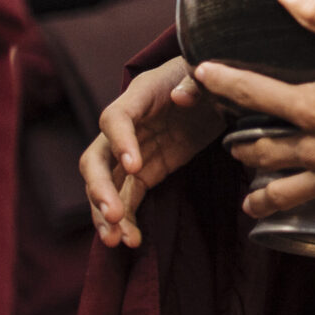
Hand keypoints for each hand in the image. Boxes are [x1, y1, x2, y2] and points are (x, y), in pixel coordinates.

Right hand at [81, 55, 222, 249]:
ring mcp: (133, 151)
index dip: (119, 142)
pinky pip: (129, 197)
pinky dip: (127, 219)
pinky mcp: (146, 171)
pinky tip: (132, 241)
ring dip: (107, 213)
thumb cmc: (210, 74)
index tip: (134, 166)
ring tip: (119, 240)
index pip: (115, 119)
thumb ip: (196, 82)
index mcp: (139, 95)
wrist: (217, 87)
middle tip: (115, 215)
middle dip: (100, 188)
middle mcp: (127, 127)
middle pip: (96, 158)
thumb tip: (179, 97)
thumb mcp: (209, 73)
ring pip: (107, 185)